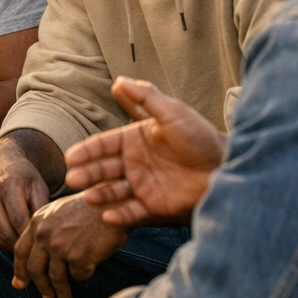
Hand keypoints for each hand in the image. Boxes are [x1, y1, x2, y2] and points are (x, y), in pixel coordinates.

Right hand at [0, 144, 50, 253]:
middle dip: (21, 244)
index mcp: (8, 185)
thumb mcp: (39, 187)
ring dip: (10, 246)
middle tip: (32, 244)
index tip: (39, 240)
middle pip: (6, 234)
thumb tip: (40, 234)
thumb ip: (41, 209)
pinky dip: (0, 243)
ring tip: (22, 242)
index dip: (30, 235)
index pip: (19, 221)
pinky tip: (10, 236)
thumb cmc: (24, 177)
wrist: (0, 164)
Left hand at [11, 194, 128, 297]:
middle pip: (35, 269)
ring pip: (56, 278)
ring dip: (61, 294)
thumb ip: (44, 229)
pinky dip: (82, 277)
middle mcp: (45, 235)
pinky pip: (78, 276)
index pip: (20, 251)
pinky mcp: (79, 258)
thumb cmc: (89, 206)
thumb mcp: (58, 210)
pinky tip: (87, 274)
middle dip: (41, 287)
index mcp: (37, 222)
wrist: (113, 202)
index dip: (19, 270)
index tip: (19, 284)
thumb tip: (37, 255)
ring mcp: (61, 247)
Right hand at [66, 77, 225, 227]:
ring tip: (89, 197)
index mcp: (134, 140)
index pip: (103, 145)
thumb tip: (119, 81)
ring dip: (100, 194)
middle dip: (87, 174)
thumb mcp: (173, 112)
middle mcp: (133, 162)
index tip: (72, 157)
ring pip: (113, 191)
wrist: (226, 165)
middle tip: (73, 179)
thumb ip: (146, 98)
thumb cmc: (200, 137)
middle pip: (103, 169)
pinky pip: (132, 212)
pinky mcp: (153, 205)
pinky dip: (120, 215)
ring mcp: (142, 184)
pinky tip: (109, 216)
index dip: (87, 151)